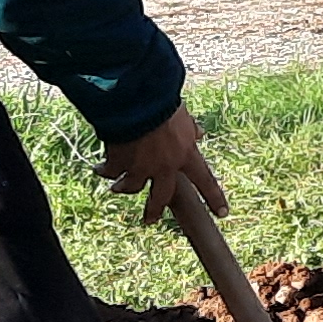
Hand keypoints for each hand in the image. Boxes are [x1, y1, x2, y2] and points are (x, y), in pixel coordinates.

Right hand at [102, 104, 227, 229]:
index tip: (222, 213)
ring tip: (117, 188)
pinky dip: (105, 170)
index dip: (214, 198)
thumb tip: (199, 132)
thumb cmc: (163, 102)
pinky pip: (110, 172)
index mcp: (185, 154)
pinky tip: (100, 168)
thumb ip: (190, 128)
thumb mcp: (183, 115)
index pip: (205, 180)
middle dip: (154, 210)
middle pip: (161, 197)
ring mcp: (140, 167)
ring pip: (131, 187)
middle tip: (150, 220)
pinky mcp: (118, 163)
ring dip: (123, 188)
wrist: (136, 101)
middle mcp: (164, 166)